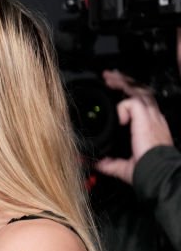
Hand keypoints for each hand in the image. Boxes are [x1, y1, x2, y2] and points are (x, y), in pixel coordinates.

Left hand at [94, 69, 173, 184]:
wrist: (157, 172)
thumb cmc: (147, 170)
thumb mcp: (122, 165)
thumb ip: (107, 162)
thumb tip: (93, 162)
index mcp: (151, 127)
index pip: (142, 104)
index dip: (128, 95)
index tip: (114, 92)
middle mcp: (154, 119)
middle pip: (141, 91)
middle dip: (125, 82)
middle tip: (109, 77)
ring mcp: (152, 117)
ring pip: (138, 90)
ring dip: (122, 83)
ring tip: (109, 77)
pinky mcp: (147, 118)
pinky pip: (132, 102)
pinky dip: (122, 106)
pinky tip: (118, 117)